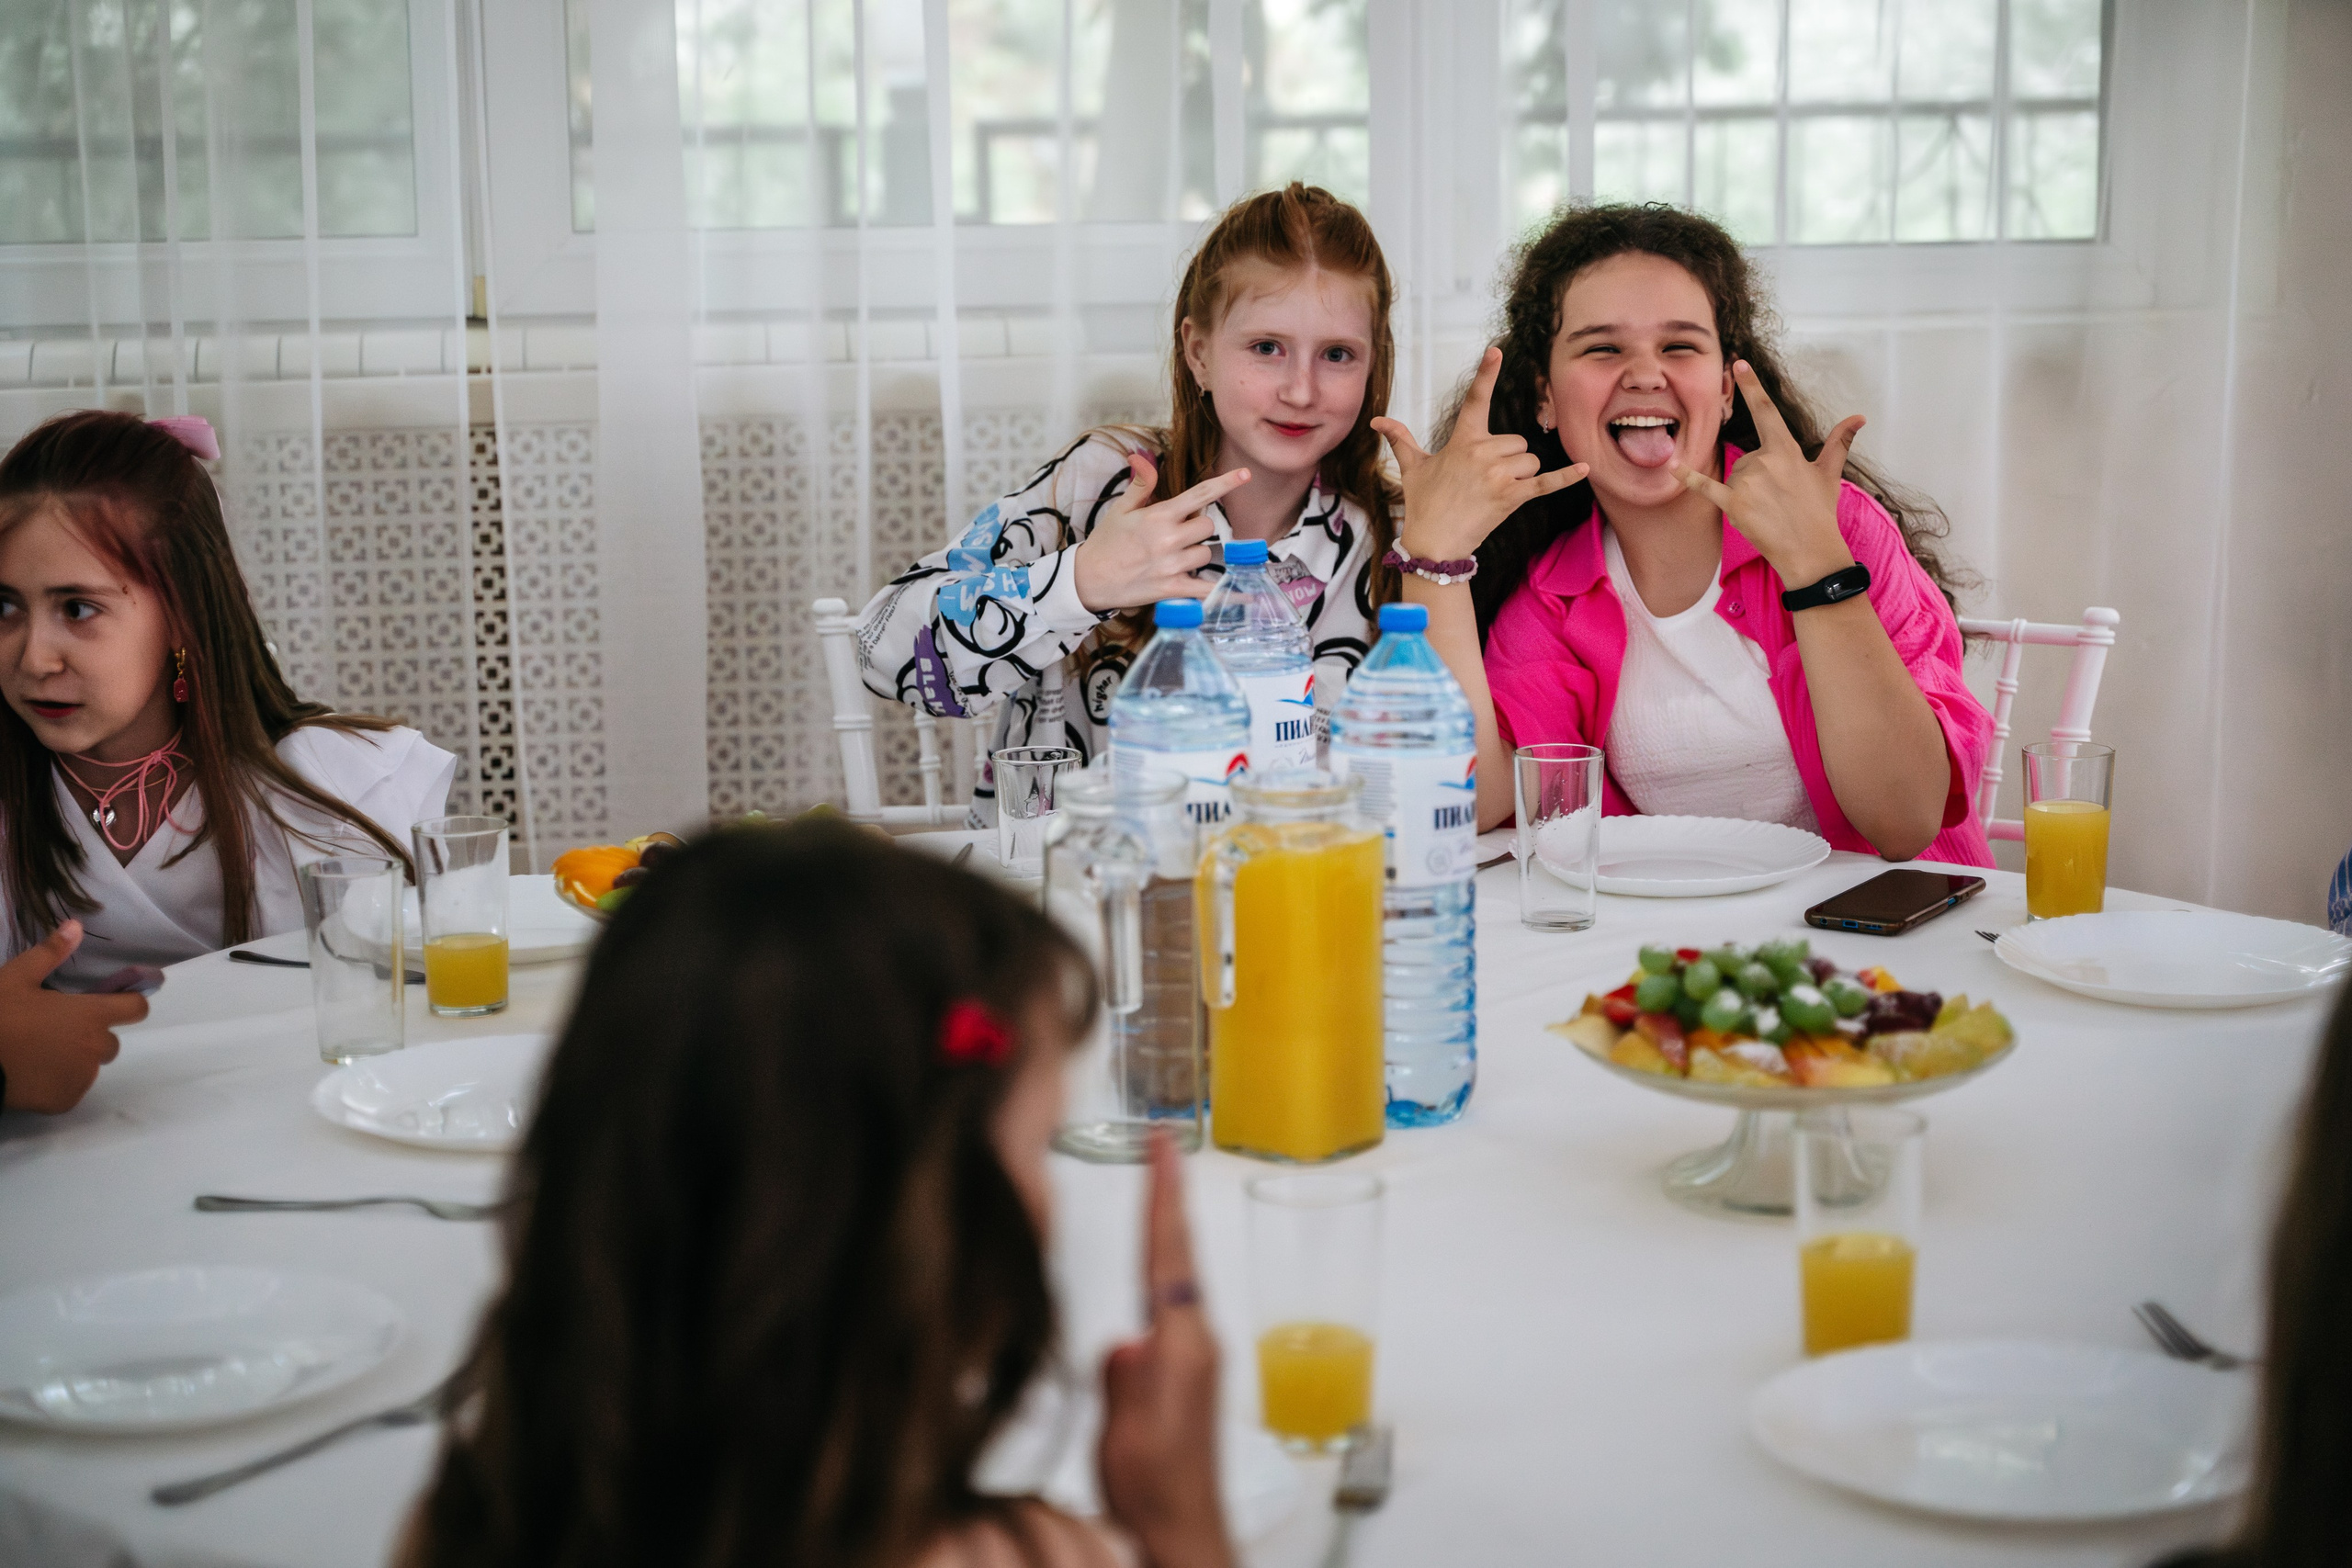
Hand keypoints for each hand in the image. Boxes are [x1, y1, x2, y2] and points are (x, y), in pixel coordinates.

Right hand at [0, 921, 144, 1112]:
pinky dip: (58, 1083)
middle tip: (54, 1030)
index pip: (136, 1009)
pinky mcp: (65, 1102)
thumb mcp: (17, 977)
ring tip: (38, 1053)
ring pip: (89, 1066)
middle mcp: (95, 1048)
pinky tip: (32, 1074)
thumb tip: (76, 926)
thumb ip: (51, 953)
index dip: (129, 1004)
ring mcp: (82, 1078)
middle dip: (90, 1035)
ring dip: (74, 1060)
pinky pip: (71, 1089)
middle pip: (110, 1041)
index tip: (114, 1002)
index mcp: (91, 1015)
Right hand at [1073, 452, 1250, 612]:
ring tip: (1174, 558)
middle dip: (1198, 528)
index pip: (1200, 494)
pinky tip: (1247, 593)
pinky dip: (1228, 593)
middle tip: (1178, 534)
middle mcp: (1169, 538)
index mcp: (1159, 515)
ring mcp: (1172, 565)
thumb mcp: (1121, 509)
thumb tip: (1142, 456)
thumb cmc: (1106, 542)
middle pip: (1207, 526)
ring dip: (1198, 554)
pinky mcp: (1172, 589)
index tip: (1245, 475)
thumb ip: (1140, 484)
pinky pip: (1208, 589)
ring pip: (1207, 554)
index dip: (1225, 483)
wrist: (1088, 579)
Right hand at [1097, 1132, 1232, 1567]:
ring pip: (1179, 1275)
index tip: (1164, 1148)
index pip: (1169, 1255)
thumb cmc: (1155, 1491)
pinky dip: (1165, 1266)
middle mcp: (1196, 1343)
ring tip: (1159, 1185)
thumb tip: (1124, 1341)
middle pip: (1181, 1253)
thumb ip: (1127, 1383)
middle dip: (1170, 1197)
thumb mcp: (1129, 1437)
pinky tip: (1157, 1264)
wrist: (1183, 1530)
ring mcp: (1196, 1356)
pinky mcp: (1189, 1372)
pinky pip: (1173, 1302)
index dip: (1163, 1198)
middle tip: (1164, 1145)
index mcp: (1181, 1348)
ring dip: (1168, 1228)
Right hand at [1371, 346, 1587, 562]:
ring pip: (1529, 461)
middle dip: (1509, 458)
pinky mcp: (1513, 497)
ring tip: (1496, 491)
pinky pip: (1546, 483)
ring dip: (1521, 474)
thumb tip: (1376, 422)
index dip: (1486, 373)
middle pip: (1517, 442)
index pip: (1476, 400)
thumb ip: (1400, 439)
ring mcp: (1499, 475)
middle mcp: (1483, 453)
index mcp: (1462, 441)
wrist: (1434, 543)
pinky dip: (1566, 477)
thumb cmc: (1423, 503)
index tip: (1497, 351)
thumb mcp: (1412, 468)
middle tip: (1485, 479)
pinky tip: (1586, 469)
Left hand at [1671, 360, 1862, 586]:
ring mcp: (1748, 482)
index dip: (1751, 387)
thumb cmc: (1820, 511)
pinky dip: (1688, 478)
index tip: (1737, 364)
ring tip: (1768, 509)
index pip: (1766, 411)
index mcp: (1787, 450)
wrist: (1811, 551)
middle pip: (1747, 457)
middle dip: (1758, 475)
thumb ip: (1839, 442)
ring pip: (1735, 475)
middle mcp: (1765, 461)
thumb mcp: (1829, 473)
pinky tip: (1672, 468)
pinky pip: (1705, 487)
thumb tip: (1859, 417)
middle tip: (1778, 499)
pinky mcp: (1733, 503)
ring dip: (1746, 490)